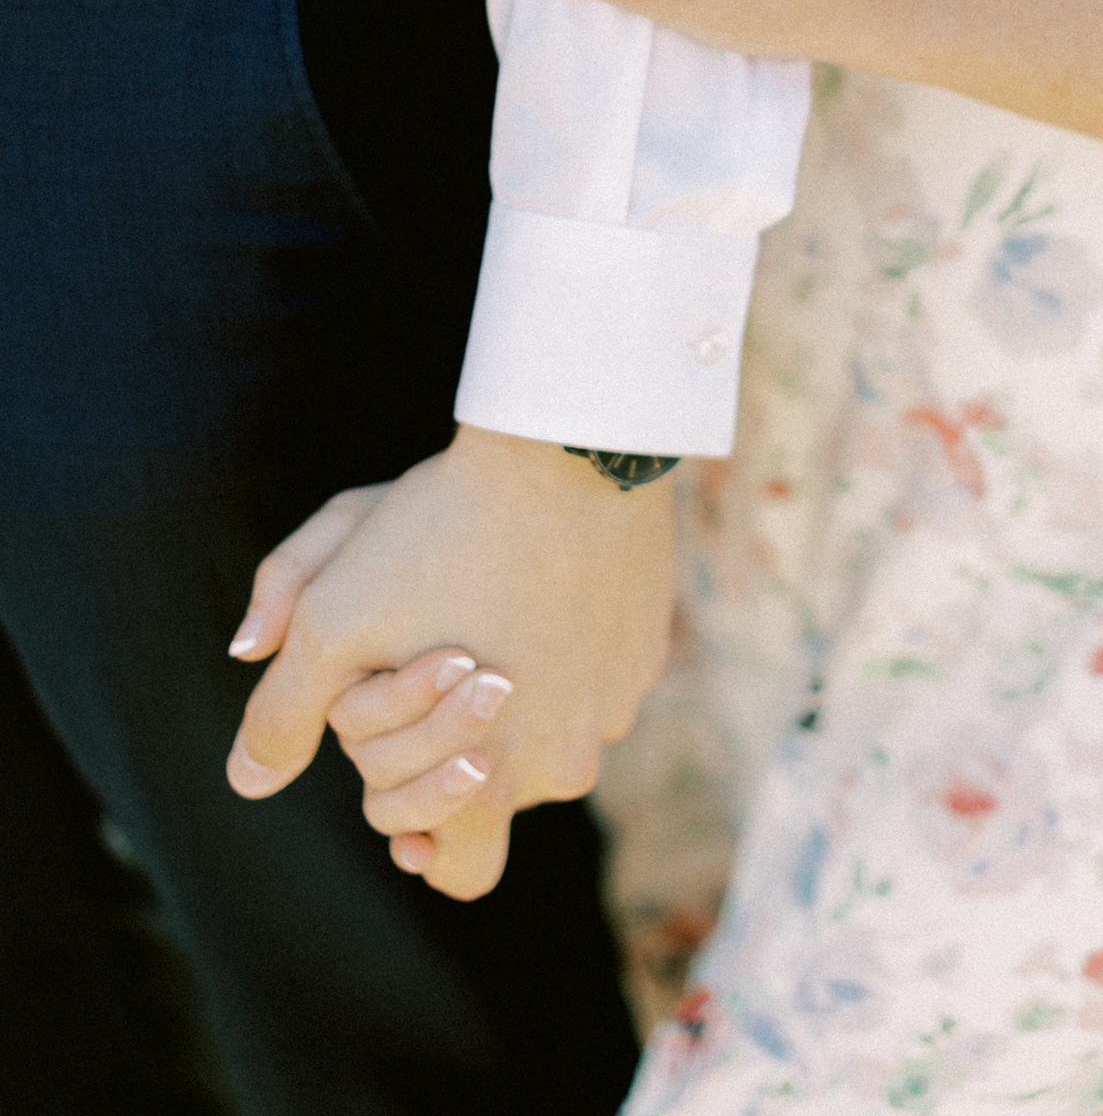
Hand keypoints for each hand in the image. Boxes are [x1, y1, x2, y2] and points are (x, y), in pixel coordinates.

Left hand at [225, 425, 675, 898]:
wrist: (567, 450)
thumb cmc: (440, 534)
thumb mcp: (331, 618)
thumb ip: (282, 714)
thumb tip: (248, 780)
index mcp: (494, 782)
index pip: (444, 860)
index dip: (398, 806)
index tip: (382, 736)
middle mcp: (569, 764)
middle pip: (495, 796)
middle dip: (450, 746)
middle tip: (428, 662)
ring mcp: (617, 704)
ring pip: (545, 728)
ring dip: (509, 691)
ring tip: (476, 603)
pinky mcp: (645, 648)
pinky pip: (591, 671)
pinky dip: (556, 640)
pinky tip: (530, 574)